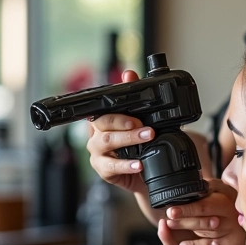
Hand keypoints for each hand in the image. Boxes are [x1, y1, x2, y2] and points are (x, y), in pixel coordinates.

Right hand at [86, 69, 154, 197]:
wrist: (146, 171)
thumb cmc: (141, 143)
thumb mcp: (142, 118)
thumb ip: (133, 96)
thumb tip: (129, 74)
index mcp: (104, 119)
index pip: (104, 109)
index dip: (118, 113)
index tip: (137, 117)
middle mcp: (97, 134)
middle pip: (104, 124)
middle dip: (126, 124)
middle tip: (148, 129)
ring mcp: (98, 152)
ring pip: (107, 142)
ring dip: (128, 140)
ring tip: (146, 140)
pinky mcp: (103, 169)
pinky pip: (111, 166)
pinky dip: (126, 165)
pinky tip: (139, 164)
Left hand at [157, 179, 245, 244]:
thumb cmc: (233, 204)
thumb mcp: (227, 189)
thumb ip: (212, 186)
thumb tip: (200, 184)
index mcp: (227, 204)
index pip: (205, 207)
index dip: (188, 209)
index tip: (172, 210)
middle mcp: (230, 221)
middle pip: (202, 222)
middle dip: (183, 221)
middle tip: (168, 218)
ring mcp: (228, 236)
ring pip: (204, 235)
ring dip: (185, 232)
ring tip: (170, 227)